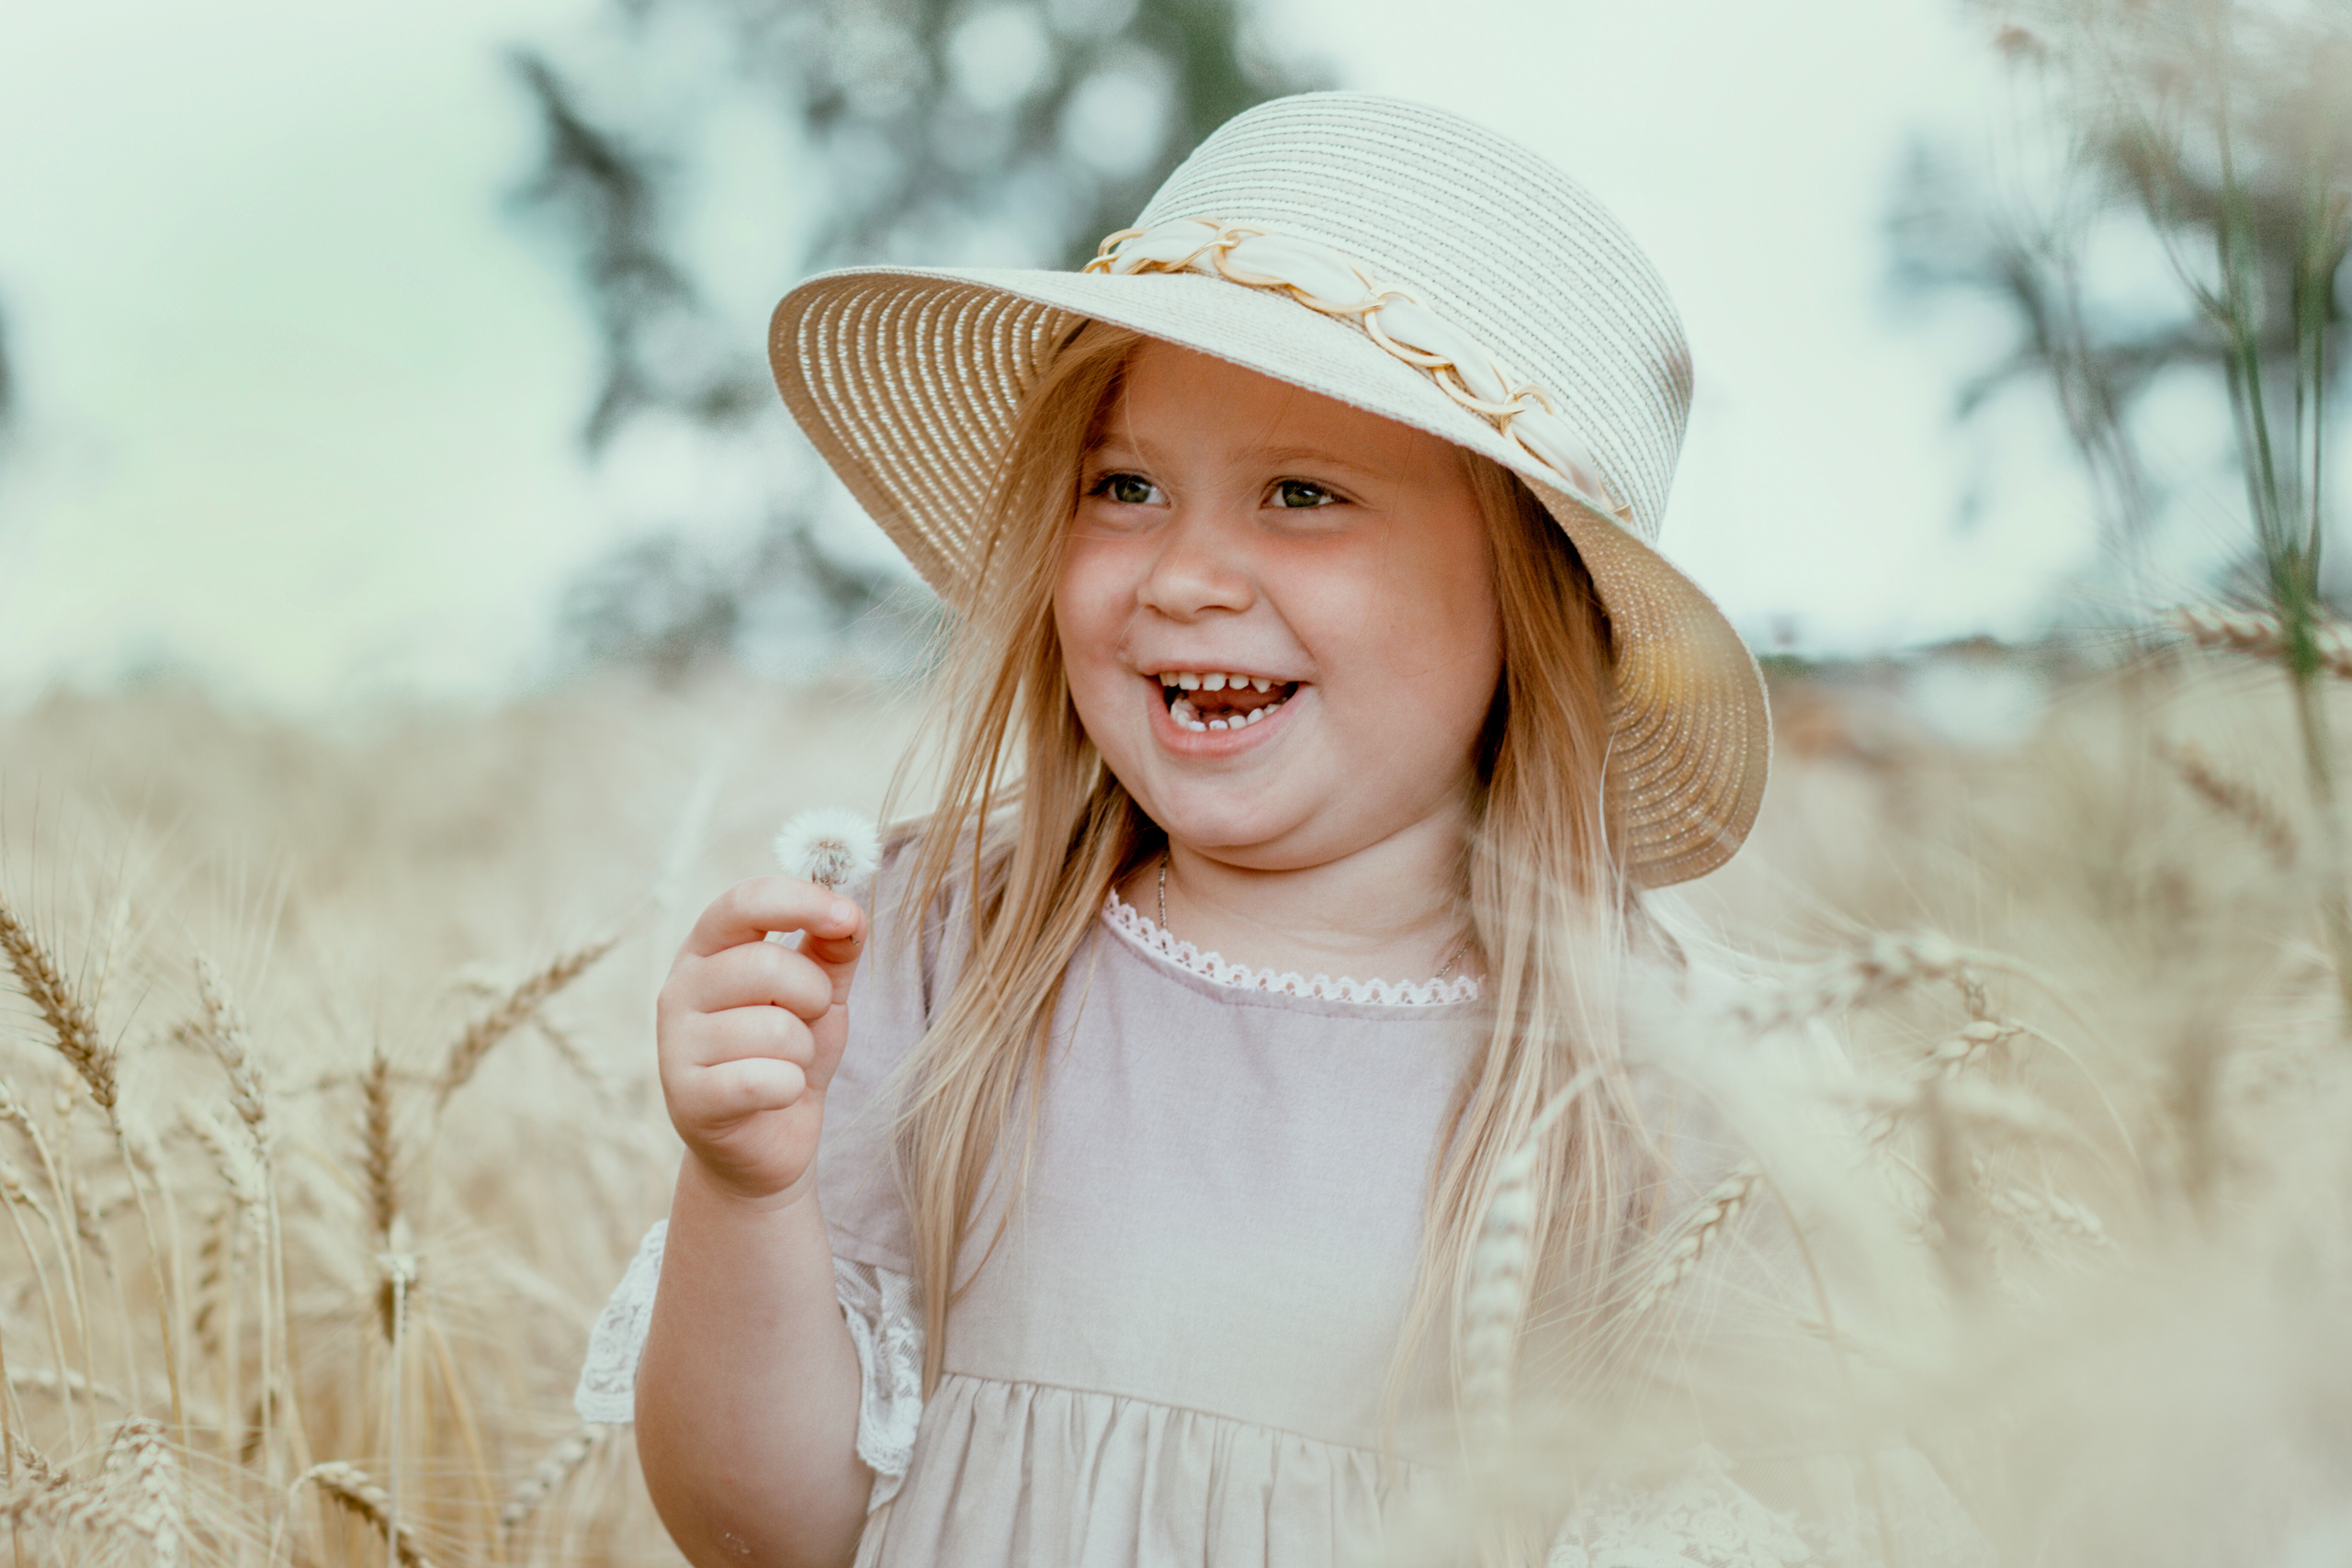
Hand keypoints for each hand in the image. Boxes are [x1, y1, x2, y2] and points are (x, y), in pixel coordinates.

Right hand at [656, 879, 867, 1206]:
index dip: (801, 901)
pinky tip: (777, 1094)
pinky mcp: (688, 1100)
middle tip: (809, 1021)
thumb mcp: (820, 993)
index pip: (743, 901)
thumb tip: (851, 914)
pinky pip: (764, 1079)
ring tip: (786, 1063)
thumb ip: (833, 949)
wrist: (769, 1141)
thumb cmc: (790, 1053)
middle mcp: (679, 989)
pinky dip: (790, 1087)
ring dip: (803, 1050)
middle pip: (765, 965)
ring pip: (773, 1028)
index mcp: (707, 950)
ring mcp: (675, 1045)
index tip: (848, 918)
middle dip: (814, 996)